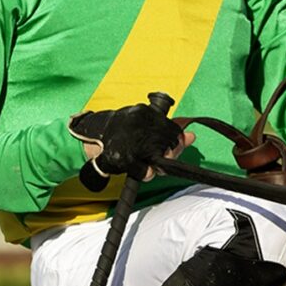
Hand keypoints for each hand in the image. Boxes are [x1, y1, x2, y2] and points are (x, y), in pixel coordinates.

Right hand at [69, 104, 193, 181]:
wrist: (93, 137)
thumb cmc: (123, 130)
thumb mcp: (145, 124)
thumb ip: (168, 130)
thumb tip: (193, 137)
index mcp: (146, 113)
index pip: (173, 130)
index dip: (176, 142)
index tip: (172, 148)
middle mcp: (139, 124)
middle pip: (168, 144)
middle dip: (169, 155)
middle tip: (161, 159)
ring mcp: (131, 142)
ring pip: (158, 158)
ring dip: (157, 166)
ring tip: (150, 164)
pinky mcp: (124, 158)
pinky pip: (144, 171)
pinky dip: (145, 173)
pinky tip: (143, 170)